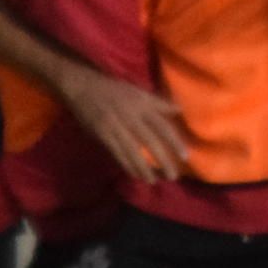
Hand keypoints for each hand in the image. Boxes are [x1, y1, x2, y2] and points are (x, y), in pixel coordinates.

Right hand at [62, 67, 192, 182]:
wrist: (83, 87)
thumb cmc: (113, 89)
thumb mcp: (138, 91)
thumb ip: (158, 103)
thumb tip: (179, 110)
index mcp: (142, 105)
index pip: (163, 126)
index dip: (174, 142)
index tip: (185, 156)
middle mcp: (131, 117)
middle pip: (150, 141)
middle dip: (163, 160)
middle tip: (172, 176)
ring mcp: (115, 126)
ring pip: (133, 151)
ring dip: (144, 168)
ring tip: (154, 181)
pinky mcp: (103, 135)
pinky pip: (117, 153)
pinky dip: (127, 165)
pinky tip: (135, 174)